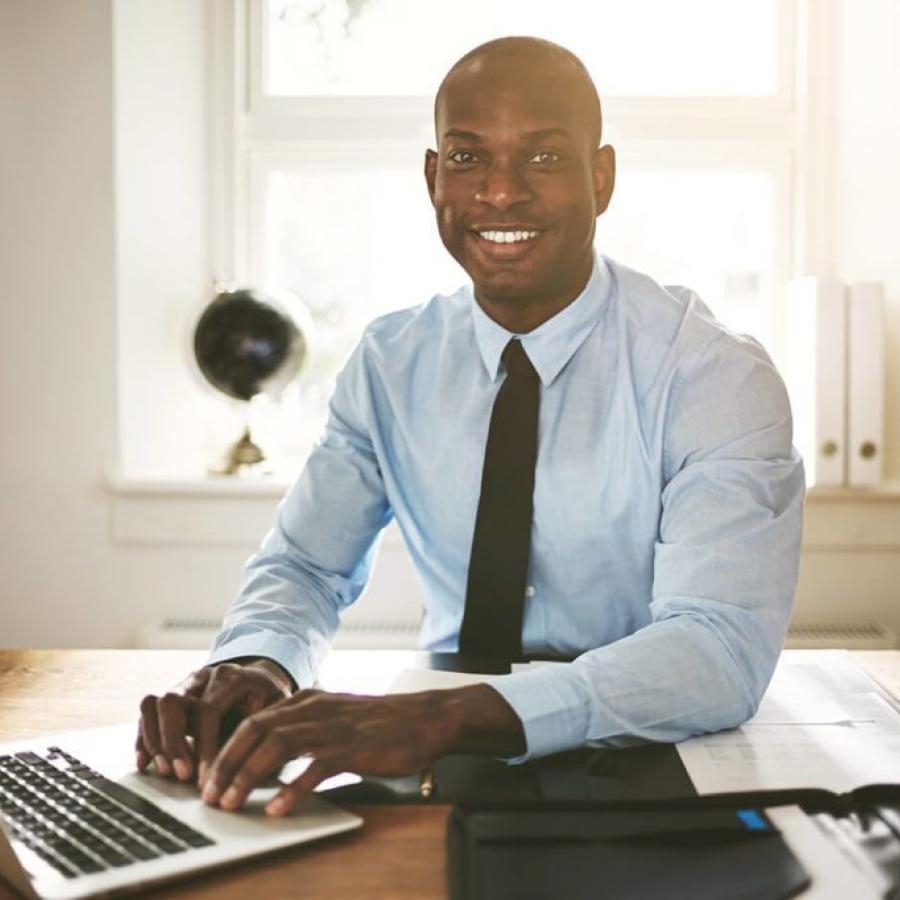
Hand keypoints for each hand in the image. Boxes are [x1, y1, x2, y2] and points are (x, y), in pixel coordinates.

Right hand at [136, 658, 292, 785]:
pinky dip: (144, 738)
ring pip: (153, 704)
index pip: (208, 710)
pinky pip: (147, 712)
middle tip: (182, 776)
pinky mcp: (172, 696)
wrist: (260, 681)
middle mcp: (204, 675)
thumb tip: (252, 770)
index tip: (208, 779)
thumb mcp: (276, 712)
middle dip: (174, 743)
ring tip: (165, 771)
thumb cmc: (269, 701)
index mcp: (232, 677)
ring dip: (156, 741)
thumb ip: (263, 734)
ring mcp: (185, 683)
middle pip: (172, 702)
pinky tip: (146, 763)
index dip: (205, 748)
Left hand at [201, 684, 524, 815]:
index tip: (210, 778)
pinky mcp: (353, 747)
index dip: (226, 750)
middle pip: (256, 730)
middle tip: (210, 795)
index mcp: (307, 701)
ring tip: (232, 802)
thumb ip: (303, 731)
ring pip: (277, 745)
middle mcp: (314, 709)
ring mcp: (333, 726)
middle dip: (226, 763)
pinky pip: (315, 766)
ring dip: (249, 775)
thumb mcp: (335, 718)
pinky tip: (279, 808)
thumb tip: (267, 761)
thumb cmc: (381, 723)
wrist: (425, 717)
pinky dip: (292, 788)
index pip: (254, 721)